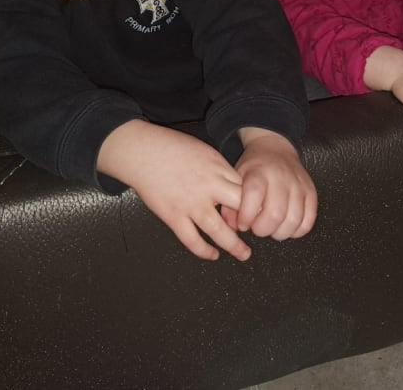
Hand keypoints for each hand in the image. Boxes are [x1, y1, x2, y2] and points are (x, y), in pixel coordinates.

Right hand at [96, 120, 250, 261]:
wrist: (142, 152)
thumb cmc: (171, 148)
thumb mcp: (204, 151)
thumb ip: (220, 169)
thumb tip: (233, 186)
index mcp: (218, 168)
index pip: (247, 189)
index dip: (256, 202)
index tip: (261, 211)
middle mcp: (208, 186)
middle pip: (241, 209)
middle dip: (252, 222)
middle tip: (258, 232)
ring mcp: (191, 203)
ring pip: (220, 231)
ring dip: (235, 245)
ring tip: (244, 254)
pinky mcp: (173, 216)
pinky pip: (192, 240)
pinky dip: (204, 251)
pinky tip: (212, 254)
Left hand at [220, 128, 316, 239]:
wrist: (275, 150)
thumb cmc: (254, 169)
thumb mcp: (235, 178)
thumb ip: (230, 204)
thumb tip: (232, 227)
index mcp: (259, 172)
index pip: (254, 195)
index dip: (247, 216)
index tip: (243, 224)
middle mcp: (280, 177)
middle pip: (275, 213)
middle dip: (263, 229)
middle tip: (257, 228)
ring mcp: (298, 184)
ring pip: (293, 219)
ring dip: (280, 232)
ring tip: (271, 228)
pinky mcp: (311, 192)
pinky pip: (308, 220)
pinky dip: (297, 230)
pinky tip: (286, 226)